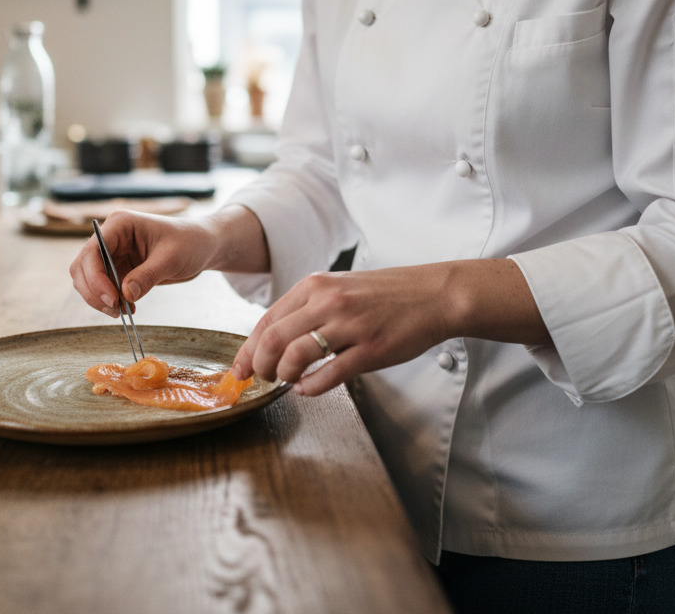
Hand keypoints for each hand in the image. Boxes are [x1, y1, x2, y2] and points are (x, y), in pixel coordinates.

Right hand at [69, 211, 216, 316]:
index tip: (113, 299)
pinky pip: (102, 287)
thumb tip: (125, 295)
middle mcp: (111, 236)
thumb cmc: (190, 242)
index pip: (93, 250)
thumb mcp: (172, 259)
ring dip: (99, 299)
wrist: (203, 245)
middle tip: (116, 310)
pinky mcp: (118, 268)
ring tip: (123, 311)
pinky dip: (109, 301)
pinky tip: (128, 307)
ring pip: (87, 279)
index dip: (96, 277)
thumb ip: (147, 276)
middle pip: (83, 266)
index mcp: (121, 224)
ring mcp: (113, 253)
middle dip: (94, 291)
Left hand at [231, 259, 546, 395]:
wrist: (433, 294)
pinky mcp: (370, 349)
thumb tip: (274, 338)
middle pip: (273, 339)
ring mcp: (349, 325)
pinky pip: (328, 374)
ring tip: (287, 381)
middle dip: (259, 366)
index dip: (248, 349)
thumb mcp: (340, 287)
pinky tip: (308, 388)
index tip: (240, 369)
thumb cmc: (387, 295)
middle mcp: (328, 302)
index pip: (266, 320)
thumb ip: (308, 307)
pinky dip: (311, 387)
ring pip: (296, 355)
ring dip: (284, 376)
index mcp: (316, 285)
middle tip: (261, 379)